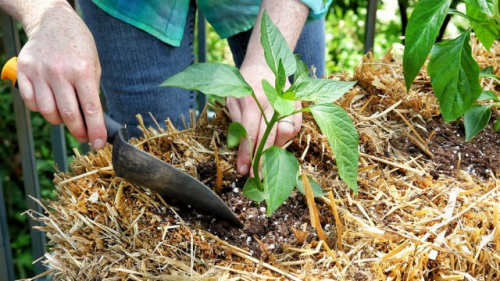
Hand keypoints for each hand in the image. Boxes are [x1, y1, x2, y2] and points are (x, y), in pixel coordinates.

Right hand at [16, 1, 105, 148]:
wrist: (52, 21)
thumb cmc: (79, 45)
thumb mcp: (94, 65)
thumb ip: (92, 92)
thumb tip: (93, 121)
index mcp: (82, 70)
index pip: (90, 109)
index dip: (95, 130)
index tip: (98, 143)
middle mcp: (59, 71)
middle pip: (69, 115)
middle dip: (79, 131)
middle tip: (84, 137)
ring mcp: (39, 71)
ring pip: (48, 112)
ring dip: (60, 122)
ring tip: (68, 117)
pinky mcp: (23, 70)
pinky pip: (31, 102)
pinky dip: (42, 110)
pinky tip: (51, 104)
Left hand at [227, 64, 301, 175]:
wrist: (263, 63)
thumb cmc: (244, 84)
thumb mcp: (232, 100)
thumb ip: (237, 123)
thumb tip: (241, 150)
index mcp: (254, 99)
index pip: (251, 135)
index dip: (247, 155)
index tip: (244, 170)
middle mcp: (274, 101)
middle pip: (270, 139)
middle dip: (262, 161)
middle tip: (255, 176)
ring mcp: (289, 102)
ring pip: (286, 134)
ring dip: (275, 146)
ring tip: (264, 148)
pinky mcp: (299, 104)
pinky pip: (296, 129)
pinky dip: (286, 137)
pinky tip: (275, 136)